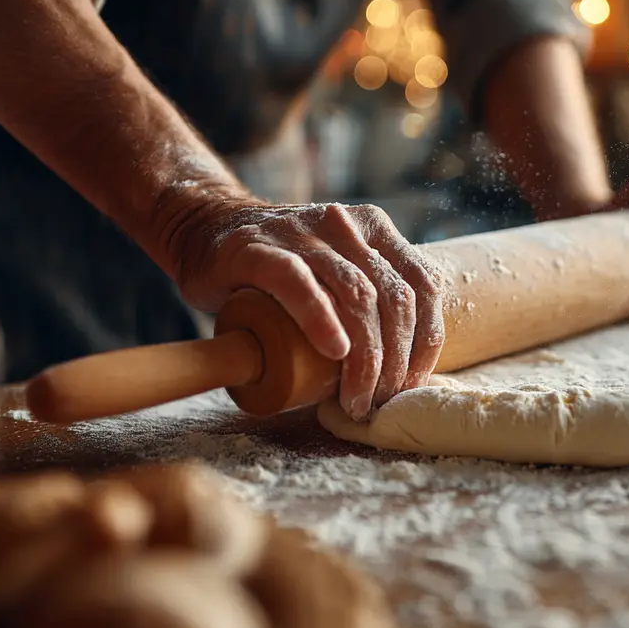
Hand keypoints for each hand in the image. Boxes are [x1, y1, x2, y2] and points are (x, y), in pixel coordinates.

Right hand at [170, 200, 446, 420]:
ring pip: (356, 295)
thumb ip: (371, 298)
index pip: (422, 285)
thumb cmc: (279, 271)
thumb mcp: (336, 272)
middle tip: (378, 402)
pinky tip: (333, 351)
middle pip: (392, 298)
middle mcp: (345, 225)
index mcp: (375, 230)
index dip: (425, 341)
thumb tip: (405, 370)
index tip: (413, 383)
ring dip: (364, 356)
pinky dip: (321, 319)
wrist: (203, 232)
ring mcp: (303, 233)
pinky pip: (298, 283)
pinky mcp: (259, 249)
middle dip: (394, 360)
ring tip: (355, 398)